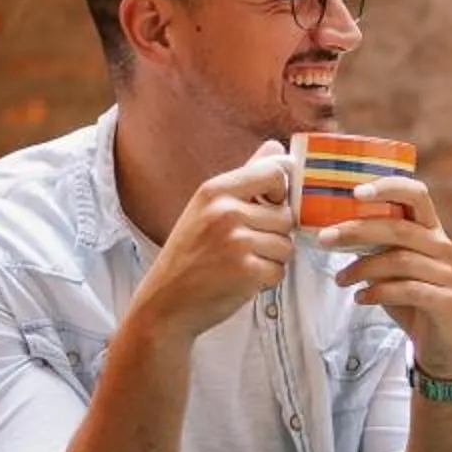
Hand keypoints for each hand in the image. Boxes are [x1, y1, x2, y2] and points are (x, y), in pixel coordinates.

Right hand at [133, 142, 293, 342]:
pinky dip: (266, 280)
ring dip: (271, 259)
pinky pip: (280, 271)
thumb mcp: (207, 207)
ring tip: (241, 263)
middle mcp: (226, 211)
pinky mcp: (246, 272)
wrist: (164, 302)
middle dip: (274, 234)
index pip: (275, 172)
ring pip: (286, 245)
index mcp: (215, 190)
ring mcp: (236, 242)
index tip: (271, 205)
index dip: (282, 191)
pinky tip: (241, 280)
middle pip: (286, 215)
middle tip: (246, 246)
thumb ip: (246, 178)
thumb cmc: (189, 254)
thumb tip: (278, 148)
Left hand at [318, 171, 451, 375]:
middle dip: (358, 231)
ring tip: (340, 279)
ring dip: (362, 268)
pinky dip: (379, 293)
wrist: (441, 339)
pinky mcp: (445, 300)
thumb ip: (373, 244)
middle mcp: (441, 245)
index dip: (388, 187)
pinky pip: (408, 290)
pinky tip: (360, 298)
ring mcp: (446, 273)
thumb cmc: (411, 293)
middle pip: (399, 228)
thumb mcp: (391, 263)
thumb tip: (328, 228)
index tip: (355, 192)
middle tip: (325, 239)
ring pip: (400, 261)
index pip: (416, 194)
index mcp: (429, 228)